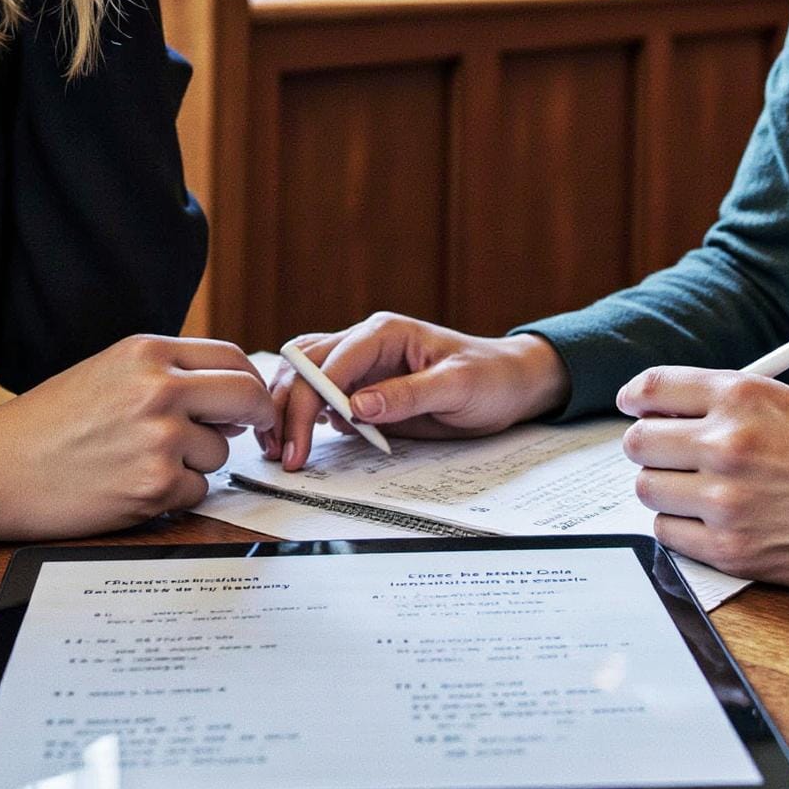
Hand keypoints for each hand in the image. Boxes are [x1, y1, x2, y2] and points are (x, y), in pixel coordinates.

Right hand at [0, 335, 273, 554]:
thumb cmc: (45, 424)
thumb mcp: (108, 371)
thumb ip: (166, 373)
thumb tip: (229, 394)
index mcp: (147, 352)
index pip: (232, 358)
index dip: (252, 383)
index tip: (256, 402)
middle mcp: (159, 389)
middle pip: (247, 397)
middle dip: (258, 418)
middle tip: (255, 434)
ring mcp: (160, 438)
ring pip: (220, 452)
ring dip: (197, 463)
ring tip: (142, 463)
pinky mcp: (154, 487)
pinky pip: (196, 492)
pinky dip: (174, 496)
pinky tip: (132, 488)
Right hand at [259, 315, 570, 469]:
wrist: (509, 384)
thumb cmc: (489, 377)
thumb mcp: (456, 387)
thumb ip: (407, 395)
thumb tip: (358, 408)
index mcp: (384, 333)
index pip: (331, 363)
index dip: (309, 402)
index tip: (300, 443)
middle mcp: (364, 342)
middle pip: (305, 366)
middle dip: (286, 408)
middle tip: (284, 455)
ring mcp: (360, 364)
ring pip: (302, 375)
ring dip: (284, 408)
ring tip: (279, 449)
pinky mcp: (360, 387)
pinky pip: (319, 394)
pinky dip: (300, 414)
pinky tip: (297, 441)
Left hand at [617, 365, 788, 589]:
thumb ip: (729, 402)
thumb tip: (668, 411)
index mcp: (741, 396)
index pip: (651, 389)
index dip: (636, 398)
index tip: (634, 406)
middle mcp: (726, 443)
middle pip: (638, 443)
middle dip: (649, 447)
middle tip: (668, 456)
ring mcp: (726, 500)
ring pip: (647, 491)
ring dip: (664, 490)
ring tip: (694, 491)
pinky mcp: (732, 551)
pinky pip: (668, 536)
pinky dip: (680, 530)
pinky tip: (708, 522)